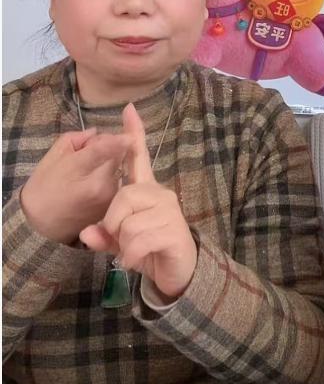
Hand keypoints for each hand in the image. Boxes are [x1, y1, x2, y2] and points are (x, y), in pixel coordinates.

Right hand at [20, 128, 131, 243]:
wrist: (43, 222)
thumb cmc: (45, 186)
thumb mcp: (53, 155)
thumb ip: (77, 138)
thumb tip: (97, 133)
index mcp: (81, 170)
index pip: (105, 150)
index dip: (118, 140)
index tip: (129, 134)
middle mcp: (100, 184)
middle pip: (118, 155)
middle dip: (111, 146)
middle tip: (92, 150)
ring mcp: (109, 197)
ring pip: (120, 167)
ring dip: (112, 161)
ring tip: (90, 170)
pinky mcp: (114, 206)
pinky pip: (119, 182)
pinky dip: (112, 176)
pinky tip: (94, 182)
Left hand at [80, 103, 197, 301]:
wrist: (178, 274)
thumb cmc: (148, 250)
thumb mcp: (119, 242)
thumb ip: (102, 234)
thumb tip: (86, 233)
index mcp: (147, 191)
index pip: (139, 157)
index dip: (134, 134)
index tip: (128, 109)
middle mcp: (160, 194)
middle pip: (123, 197)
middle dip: (112, 223)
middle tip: (120, 240)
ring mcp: (169, 212)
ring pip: (128, 223)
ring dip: (123, 244)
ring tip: (134, 251)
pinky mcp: (173, 231)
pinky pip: (138, 240)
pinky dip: (131, 256)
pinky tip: (136, 261)